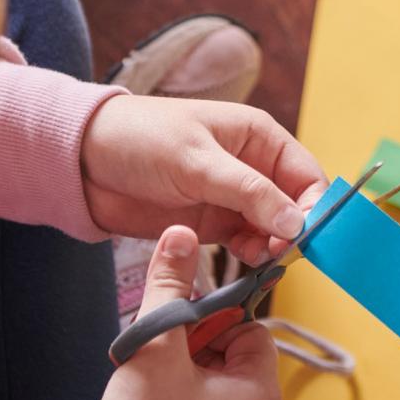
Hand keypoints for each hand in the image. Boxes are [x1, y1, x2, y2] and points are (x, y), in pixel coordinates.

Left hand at [81, 94, 328, 263]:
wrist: (84, 163)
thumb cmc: (143, 140)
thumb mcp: (198, 161)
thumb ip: (248, 192)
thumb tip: (297, 223)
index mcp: (259, 137)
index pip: (306, 174)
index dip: (315, 205)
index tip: (310, 237)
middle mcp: (253, 167)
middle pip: (295, 205)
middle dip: (295, 230)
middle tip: (283, 253)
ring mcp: (234, 198)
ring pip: (274, 229)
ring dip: (274, 246)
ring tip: (261, 258)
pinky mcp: (213, 224)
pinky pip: (248, 244)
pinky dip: (253, 256)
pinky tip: (247, 262)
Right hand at [89, 225, 280, 399]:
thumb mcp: (157, 346)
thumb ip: (170, 286)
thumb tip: (179, 234)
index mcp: (262, 394)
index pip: (248, 330)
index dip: (210, 321)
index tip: (177, 329)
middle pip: (233, 359)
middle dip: (194, 350)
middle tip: (158, 359)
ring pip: (218, 391)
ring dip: (186, 379)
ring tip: (150, 388)